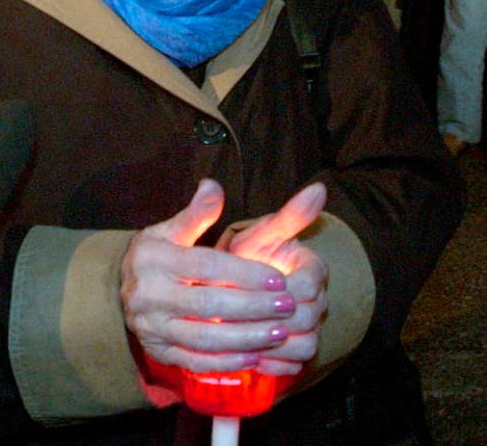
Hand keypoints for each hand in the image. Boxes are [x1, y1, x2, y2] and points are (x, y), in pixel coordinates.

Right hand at [121, 180, 298, 373]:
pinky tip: (255, 357)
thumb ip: (197, 212)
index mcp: (153, 257)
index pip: (206, 266)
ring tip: (280, 333)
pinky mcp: (158, 351)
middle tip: (288, 306)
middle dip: (253, 306)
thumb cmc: (156, 256)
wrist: (120, 290)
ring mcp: (151, 326)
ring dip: (246, 337)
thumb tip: (214, 185)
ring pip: (205, 336)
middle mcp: (148, 293)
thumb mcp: (170, 230)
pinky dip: (227, 361)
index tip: (278, 279)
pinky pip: (196, 361)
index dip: (244, 272)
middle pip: (208, 302)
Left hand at [226, 183, 328, 374]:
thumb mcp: (261, 234)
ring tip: (239, 341)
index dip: (277, 290)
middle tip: (234, 319)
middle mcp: (318, 301)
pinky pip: (295, 365)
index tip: (243, 288)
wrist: (238, 283)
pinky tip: (248, 358)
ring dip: (273, 347)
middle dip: (270, 320)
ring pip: (304, 346)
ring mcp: (310, 328)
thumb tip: (318, 188)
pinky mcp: (297, 351)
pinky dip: (275, 365)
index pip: (307, 286)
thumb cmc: (249, 256)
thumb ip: (288, 216)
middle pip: (307, 320)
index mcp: (312, 270)